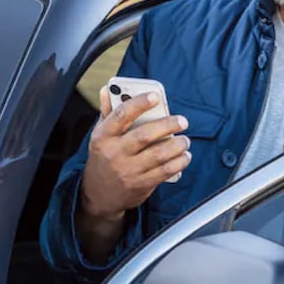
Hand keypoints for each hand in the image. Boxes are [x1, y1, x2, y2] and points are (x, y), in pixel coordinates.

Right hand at [79, 86, 190, 221]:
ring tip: (184, 140)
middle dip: (167, 125)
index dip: (139, 103)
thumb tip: (107, 89)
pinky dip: (178, 163)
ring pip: (158, 155)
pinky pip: (164, 172)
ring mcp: (128, 170)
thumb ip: (107, 112)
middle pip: (144, 135)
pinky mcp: (141, 184)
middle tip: (182, 121)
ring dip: (177, 145)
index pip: (121, 115)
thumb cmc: (103, 158)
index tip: (155, 96)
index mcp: (103, 136)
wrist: (98, 194)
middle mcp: (115, 153)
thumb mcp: (100, 135)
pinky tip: (184, 156)